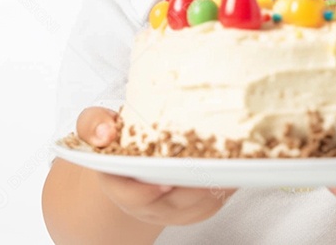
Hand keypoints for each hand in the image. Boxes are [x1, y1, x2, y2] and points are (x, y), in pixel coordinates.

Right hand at [74, 106, 235, 225]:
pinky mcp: (195, 208)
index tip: (165, 181)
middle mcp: (147, 204)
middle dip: (195, 185)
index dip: (148, 191)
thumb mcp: (95, 127)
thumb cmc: (115, 144)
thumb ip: (94, 125)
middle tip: (215, 163)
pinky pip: (214, 202)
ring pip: (199, 205)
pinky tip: (241, 165)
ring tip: (235, 160)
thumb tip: (105, 131)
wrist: (129, 168)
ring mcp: (173, 209)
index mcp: (119, 185)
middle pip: (175, 202)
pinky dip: (228, 186)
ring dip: (217, 185)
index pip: (132, 196)